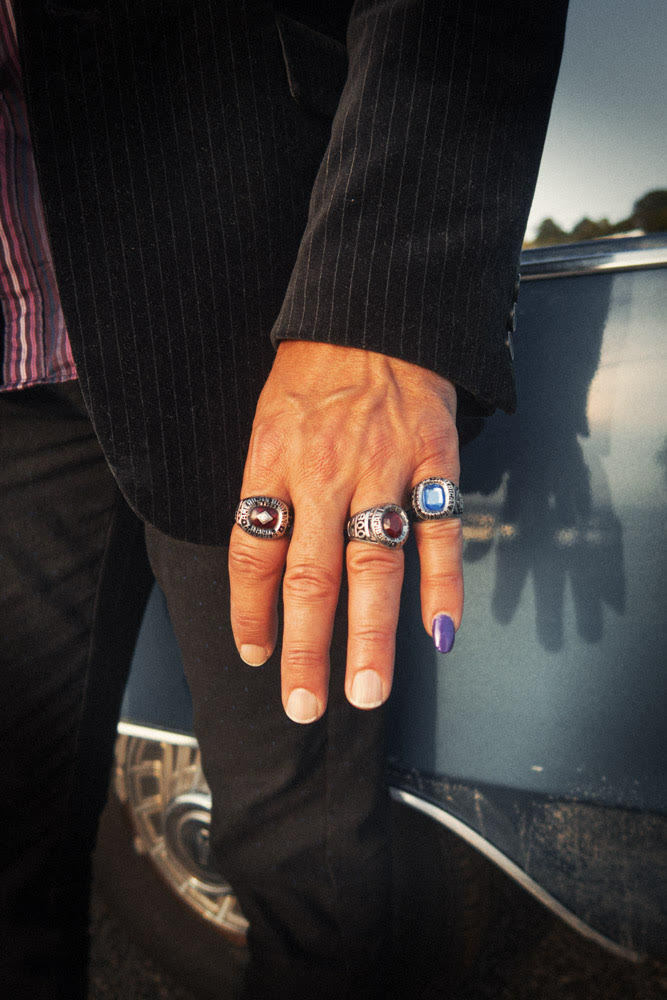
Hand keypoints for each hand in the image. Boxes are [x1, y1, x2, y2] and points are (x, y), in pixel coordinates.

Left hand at [229, 341, 462, 722]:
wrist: (374, 312)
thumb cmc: (313, 375)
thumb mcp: (268, 423)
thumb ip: (267, 490)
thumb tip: (264, 567)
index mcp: (272, 462)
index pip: (252, 553)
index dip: (251, 611)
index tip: (255, 655)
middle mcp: (324, 472)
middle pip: (310, 576)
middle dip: (306, 648)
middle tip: (305, 706)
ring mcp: (382, 468)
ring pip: (375, 566)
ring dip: (371, 636)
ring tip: (368, 693)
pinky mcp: (433, 460)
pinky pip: (439, 532)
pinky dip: (444, 584)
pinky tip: (441, 633)